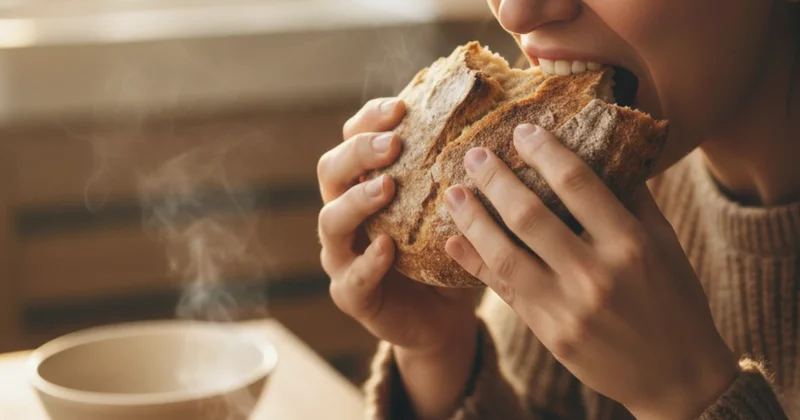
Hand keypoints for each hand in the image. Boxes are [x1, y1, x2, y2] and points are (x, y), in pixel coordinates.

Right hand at [317, 97, 477, 418]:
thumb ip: (460, 169)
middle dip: (358, 152)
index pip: (353, 137)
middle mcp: (346, 212)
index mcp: (365, 181)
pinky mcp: (352, 294)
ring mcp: (343, 254)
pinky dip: (367, 261)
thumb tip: (505, 117)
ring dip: (357, 200)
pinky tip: (388, 248)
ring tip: (387, 187)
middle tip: (393, 144)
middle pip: (330, 170)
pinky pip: (350, 277)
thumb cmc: (447, 250)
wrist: (444, 315)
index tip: (401, 108)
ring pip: (330, 220)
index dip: (370, 118)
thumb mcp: (455, 205)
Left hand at [442, 124, 737, 419]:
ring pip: (505, 253)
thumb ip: (634, 200)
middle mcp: (596, 273)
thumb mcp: (667, 246)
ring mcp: (568, 307)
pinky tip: (453, 241)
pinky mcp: (549, 333)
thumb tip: (606, 151)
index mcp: (631, 244)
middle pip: (529, 215)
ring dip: (472, 219)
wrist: (677, 378)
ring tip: (453, 193)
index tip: (522, 131)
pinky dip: (474, 263)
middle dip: (496, 179)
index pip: (578, 183)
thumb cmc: (675, 303)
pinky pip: (503, 290)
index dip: (545, 152)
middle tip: (474, 154)